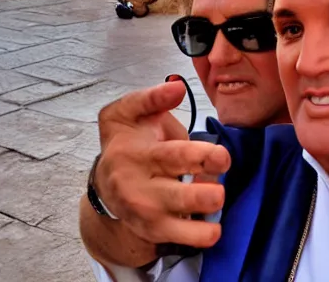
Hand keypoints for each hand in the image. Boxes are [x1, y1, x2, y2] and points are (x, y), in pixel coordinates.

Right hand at [96, 82, 230, 248]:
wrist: (104, 184)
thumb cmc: (124, 141)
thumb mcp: (128, 111)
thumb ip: (152, 97)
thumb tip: (178, 87)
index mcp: (137, 155)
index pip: (173, 157)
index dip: (202, 157)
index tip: (223, 157)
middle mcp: (139, 189)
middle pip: (180, 197)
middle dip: (208, 195)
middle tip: (220, 187)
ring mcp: (146, 215)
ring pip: (182, 228)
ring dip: (207, 219)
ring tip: (215, 200)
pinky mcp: (153, 232)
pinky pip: (184, 241)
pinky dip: (203, 234)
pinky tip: (210, 222)